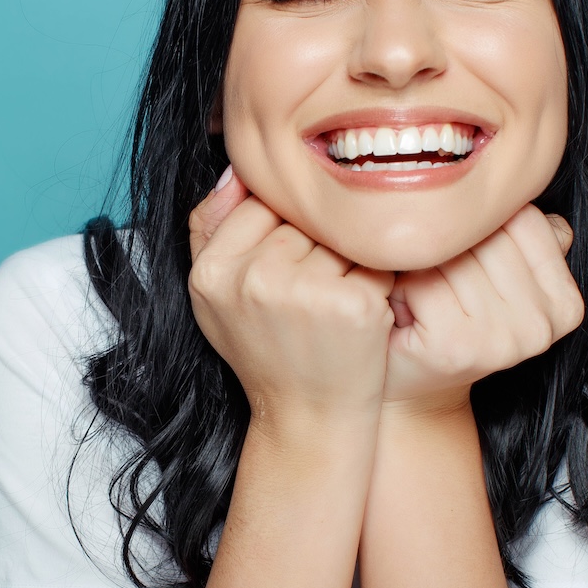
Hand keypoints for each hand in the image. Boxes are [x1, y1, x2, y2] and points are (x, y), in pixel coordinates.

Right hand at [188, 166, 396, 420]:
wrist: (306, 420)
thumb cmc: (265, 351)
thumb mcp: (214, 296)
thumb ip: (210, 227)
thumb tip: (237, 167)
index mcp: (212, 272)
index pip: (259, 203)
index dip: (280, 234)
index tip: (285, 272)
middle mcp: (253, 279)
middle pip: (302, 218)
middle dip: (314, 247)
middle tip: (309, 299)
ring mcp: (304, 292)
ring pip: (339, 235)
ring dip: (346, 262)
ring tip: (330, 307)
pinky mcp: (352, 305)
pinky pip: (375, 260)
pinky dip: (377, 282)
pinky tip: (359, 315)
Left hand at [382, 204, 583, 415]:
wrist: (409, 387)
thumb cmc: (444, 320)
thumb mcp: (493, 275)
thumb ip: (518, 234)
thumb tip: (526, 182)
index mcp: (566, 303)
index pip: (522, 219)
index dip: (476, 227)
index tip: (461, 257)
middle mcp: (545, 325)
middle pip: (486, 236)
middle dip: (446, 245)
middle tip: (428, 275)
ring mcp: (506, 339)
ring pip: (453, 255)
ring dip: (420, 264)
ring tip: (415, 291)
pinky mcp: (460, 346)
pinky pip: (423, 280)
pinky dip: (400, 286)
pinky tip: (401, 307)